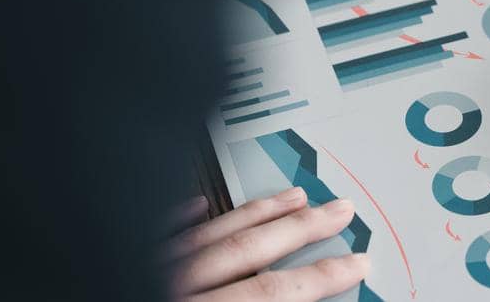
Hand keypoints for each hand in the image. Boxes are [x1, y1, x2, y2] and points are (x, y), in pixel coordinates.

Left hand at [165, 188, 370, 301]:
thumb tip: (302, 298)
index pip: (272, 292)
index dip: (320, 277)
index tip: (355, 264)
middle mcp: (178, 288)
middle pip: (248, 249)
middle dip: (301, 229)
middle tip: (338, 211)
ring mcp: (153, 272)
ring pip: (210, 234)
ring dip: (257, 213)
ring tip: (293, 197)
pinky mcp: (134, 262)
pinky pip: (161, 237)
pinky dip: (184, 219)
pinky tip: (199, 203)